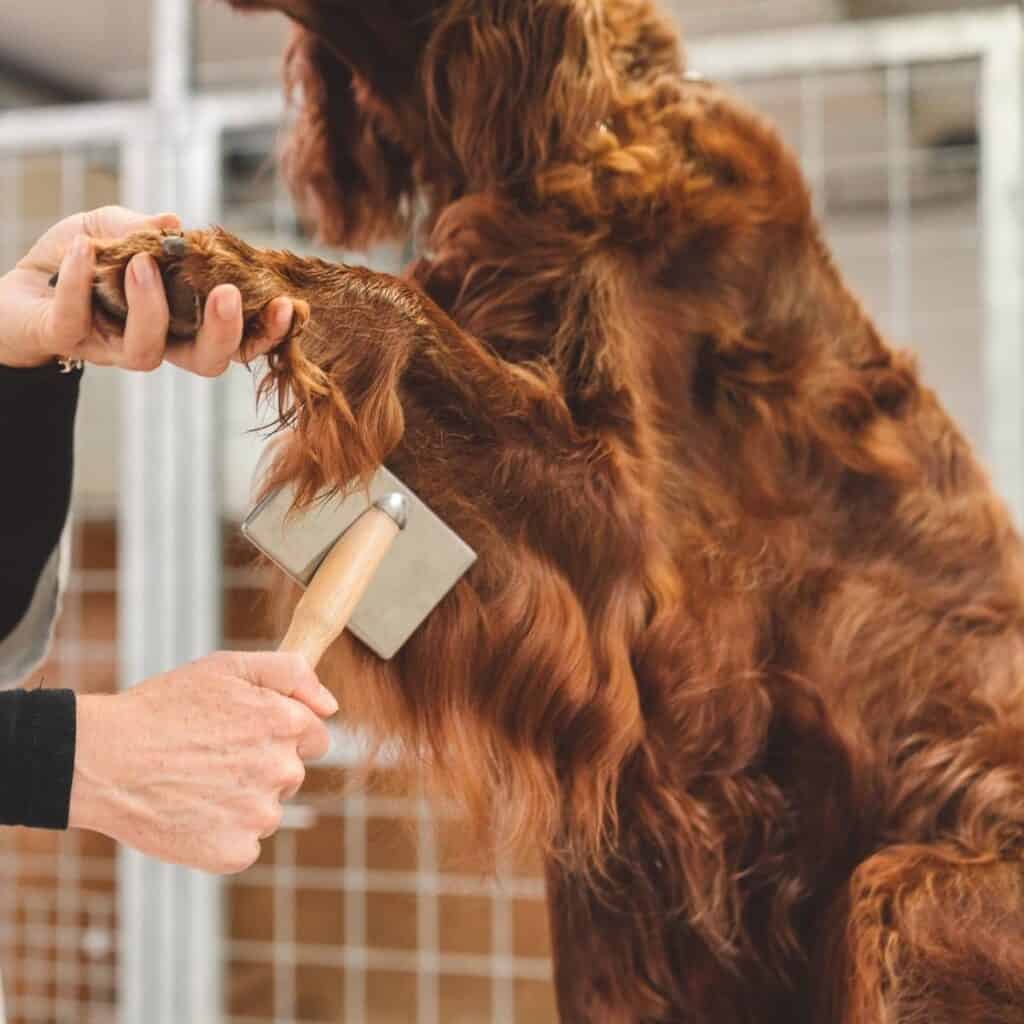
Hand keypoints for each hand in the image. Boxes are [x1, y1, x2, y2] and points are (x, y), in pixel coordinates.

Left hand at [0, 206, 295, 372]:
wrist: (10, 289)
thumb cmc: (74, 260)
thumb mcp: (113, 229)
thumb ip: (144, 226)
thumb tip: (176, 223)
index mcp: (182, 320)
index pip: (235, 336)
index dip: (265, 330)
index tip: (289, 306)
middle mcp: (156, 343)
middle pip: (205, 362)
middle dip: (223, 334)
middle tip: (227, 295)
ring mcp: (111, 348)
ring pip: (147, 353)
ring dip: (151, 307)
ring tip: (143, 262)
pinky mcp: (65, 342)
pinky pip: (75, 325)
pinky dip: (79, 283)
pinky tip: (82, 250)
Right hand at [68, 651, 338, 873]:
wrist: (105, 759)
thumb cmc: (164, 707)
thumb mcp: (228, 667)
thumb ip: (291, 673)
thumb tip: (330, 705)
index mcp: (286, 723)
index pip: (315, 736)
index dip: (282, 733)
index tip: (247, 733)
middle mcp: (282, 770)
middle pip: (291, 774)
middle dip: (263, 765)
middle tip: (212, 757)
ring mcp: (259, 815)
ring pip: (267, 811)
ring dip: (243, 801)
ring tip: (195, 784)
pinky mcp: (234, 853)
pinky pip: (245, 844)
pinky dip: (222, 834)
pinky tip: (190, 813)